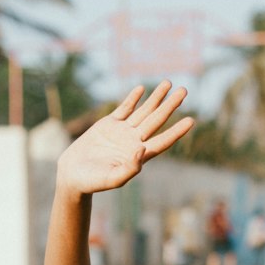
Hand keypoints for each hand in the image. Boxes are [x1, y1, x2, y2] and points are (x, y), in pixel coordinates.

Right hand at [56, 82, 193, 195]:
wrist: (73, 175)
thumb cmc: (93, 182)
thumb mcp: (113, 179)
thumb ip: (130, 168)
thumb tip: (143, 149)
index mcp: (139, 156)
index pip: (163, 141)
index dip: (177, 131)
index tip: (191, 121)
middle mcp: (134, 141)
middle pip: (157, 120)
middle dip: (170, 105)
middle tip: (185, 90)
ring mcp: (122, 131)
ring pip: (144, 111)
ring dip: (156, 97)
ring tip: (168, 83)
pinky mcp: (108, 124)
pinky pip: (124, 109)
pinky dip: (133, 98)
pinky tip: (142, 89)